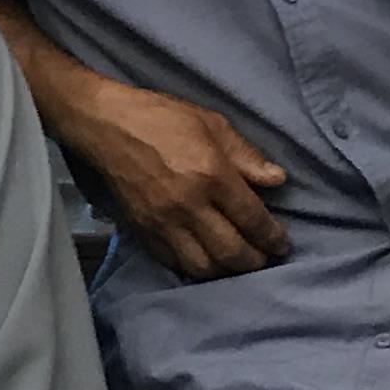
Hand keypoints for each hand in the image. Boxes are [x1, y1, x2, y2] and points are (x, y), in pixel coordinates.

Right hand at [75, 87, 290, 277]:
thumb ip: (246, 156)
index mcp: (211, 175)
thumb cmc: (162, 118)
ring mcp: (163, 223)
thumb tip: (276, 180)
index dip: (272, 237)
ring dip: (226, 270)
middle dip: (255, 260)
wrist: (106, 126)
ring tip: (237, 263)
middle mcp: (189, 205)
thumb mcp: (212, 124)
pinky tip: (207, 260)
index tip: (282, 243)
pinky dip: (196, 268)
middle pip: (231, 251)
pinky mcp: (144, 231)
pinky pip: (175, 263)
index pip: (251, 219)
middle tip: (264, 258)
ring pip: (203, 266)